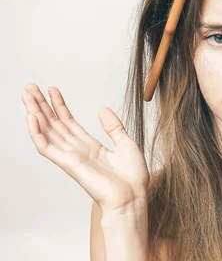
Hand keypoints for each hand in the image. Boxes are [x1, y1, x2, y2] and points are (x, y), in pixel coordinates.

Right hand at [21, 83, 149, 213]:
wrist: (133, 196)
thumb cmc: (132, 177)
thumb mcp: (126, 143)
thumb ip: (113, 127)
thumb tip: (103, 109)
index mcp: (90, 146)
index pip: (69, 122)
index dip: (59, 105)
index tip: (52, 89)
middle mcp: (77, 150)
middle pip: (54, 123)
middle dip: (41, 105)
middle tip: (30, 87)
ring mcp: (71, 156)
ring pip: (46, 131)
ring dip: (35, 113)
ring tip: (27, 95)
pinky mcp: (68, 164)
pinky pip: (47, 147)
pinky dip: (37, 132)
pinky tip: (31, 117)